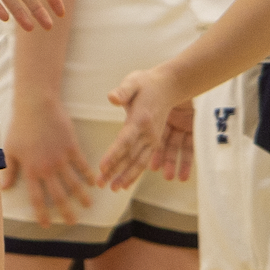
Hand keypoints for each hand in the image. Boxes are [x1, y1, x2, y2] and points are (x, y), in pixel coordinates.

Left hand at [1, 95, 95, 226]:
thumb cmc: (20, 126)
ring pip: (73, 183)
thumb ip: (9, 170)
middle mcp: (47, 168)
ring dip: (81, 196)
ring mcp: (61, 158)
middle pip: (58, 196)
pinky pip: (82, 165)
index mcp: (31, 171)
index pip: (37, 198)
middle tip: (72, 222)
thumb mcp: (10, 149)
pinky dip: (88, 175)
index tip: (47, 225)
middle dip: (66, 211)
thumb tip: (3, 188)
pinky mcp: (72, 147)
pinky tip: (94, 183)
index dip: (42, 214)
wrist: (37, 105)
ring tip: (88, 206)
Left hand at [98, 66, 189, 191]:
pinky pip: (145, 160)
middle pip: (131, 156)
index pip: (125, 140)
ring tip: (113, 188)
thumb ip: (123, 90)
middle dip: (116, 171)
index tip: (102, 167)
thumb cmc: (145, 83)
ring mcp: (153, 138)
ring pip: (140, 162)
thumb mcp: (134, 81)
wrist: (168, 86)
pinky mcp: (154, 141)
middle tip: (100, 184)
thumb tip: (112, 98)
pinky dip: (135, 173)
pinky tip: (125, 183)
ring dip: (127, 176)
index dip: (114, 155)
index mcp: (141, 119)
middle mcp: (148, 132)